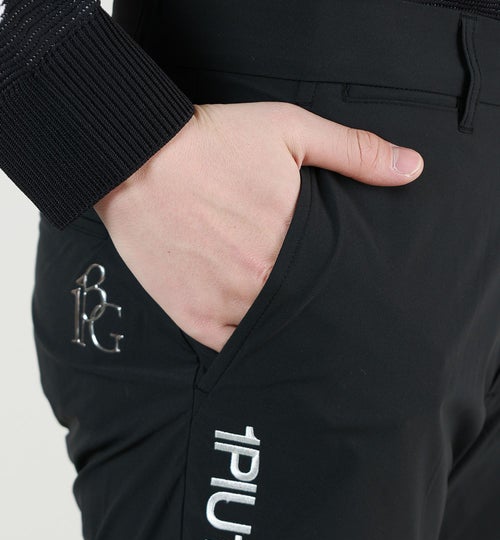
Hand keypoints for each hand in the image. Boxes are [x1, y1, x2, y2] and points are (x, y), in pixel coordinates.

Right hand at [94, 102, 423, 351]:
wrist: (136, 158)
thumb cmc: (211, 143)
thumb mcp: (290, 130)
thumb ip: (354, 151)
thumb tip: (412, 169)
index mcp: (290, 242)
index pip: (334, 281)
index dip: (345, 288)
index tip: (353, 292)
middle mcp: (259, 281)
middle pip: (304, 310)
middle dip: (316, 309)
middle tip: (331, 316)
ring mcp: (223, 304)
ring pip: (270, 332)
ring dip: (283, 328)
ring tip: (295, 324)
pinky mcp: (191, 316)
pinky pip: (230, 347)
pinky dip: (245, 343)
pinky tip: (256, 332)